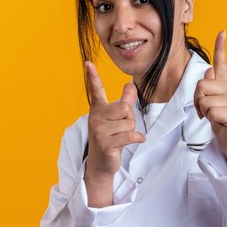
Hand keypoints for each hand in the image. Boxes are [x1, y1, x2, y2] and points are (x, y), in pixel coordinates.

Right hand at [84, 62, 144, 204]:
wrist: (101, 163)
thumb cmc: (110, 137)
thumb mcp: (117, 118)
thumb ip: (125, 100)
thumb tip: (130, 84)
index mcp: (98, 109)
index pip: (96, 89)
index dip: (92, 76)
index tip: (88, 63)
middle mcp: (95, 117)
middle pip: (124, 108)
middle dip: (129, 119)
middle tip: (121, 129)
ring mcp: (99, 131)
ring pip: (128, 123)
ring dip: (131, 131)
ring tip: (121, 138)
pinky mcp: (105, 143)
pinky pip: (129, 135)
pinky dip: (137, 138)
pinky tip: (138, 140)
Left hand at [193, 31, 226, 173]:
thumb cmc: (220, 118)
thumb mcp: (211, 101)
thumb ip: (209, 86)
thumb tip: (209, 70)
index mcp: (226, 84)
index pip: (222, 62)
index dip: (221, 47)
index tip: (222, 32)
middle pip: (202, 84)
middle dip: (197, 99)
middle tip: (205, 110)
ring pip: (205, 99)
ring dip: (204, 111)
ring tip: (213, 116)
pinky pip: (212, 111)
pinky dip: (210, 119)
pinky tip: (218, 122)